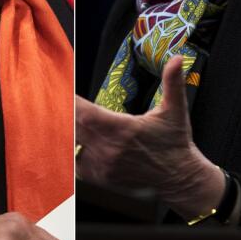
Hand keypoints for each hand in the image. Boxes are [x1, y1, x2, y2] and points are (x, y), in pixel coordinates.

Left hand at [75, 54, 224, 219]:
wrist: (180, 180)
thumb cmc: (175, 144)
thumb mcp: (175, 110)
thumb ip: (173, 83)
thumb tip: (177, 59)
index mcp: (122, 129)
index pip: (84, 113)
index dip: (70, 103)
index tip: (63, 92)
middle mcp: (108, 149)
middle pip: (72, 128)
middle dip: (65, 114)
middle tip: (60, 103)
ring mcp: (102, 167)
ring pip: (72, 146)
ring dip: (68, 133)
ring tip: (63, 121)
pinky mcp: (101, 180)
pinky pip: (76, 165)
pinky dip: (73, 153)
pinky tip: (75, 143)